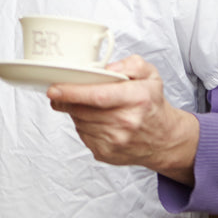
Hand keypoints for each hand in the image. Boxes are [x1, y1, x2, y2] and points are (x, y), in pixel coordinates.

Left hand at [46, 55, 198, 184]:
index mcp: (136, 98)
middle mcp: (126, 122)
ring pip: (80, 122)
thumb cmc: (152, 104)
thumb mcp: (150, 75)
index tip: (54, 88)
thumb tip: (107, 68)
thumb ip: (130, 64)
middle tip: (57, 91)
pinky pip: (83, 135)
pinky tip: (93, 118)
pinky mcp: (106, 153)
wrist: (163, 139)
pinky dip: (82, 124)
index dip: (72, 92)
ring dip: (74, 111)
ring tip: (82, 102)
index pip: (98, 96)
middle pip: (83, 110)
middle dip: (65, 100)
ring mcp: (115, 141)